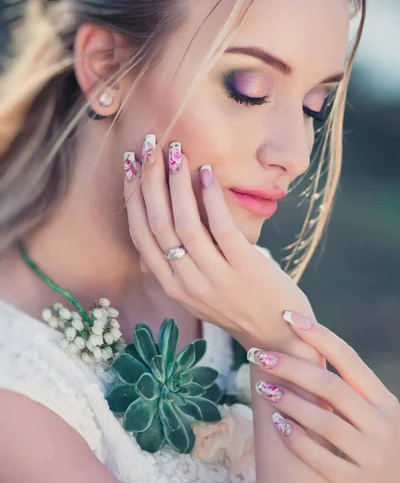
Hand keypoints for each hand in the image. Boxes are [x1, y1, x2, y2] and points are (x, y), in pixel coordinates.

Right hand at [123, 138, 311, 350]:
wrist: (277, 336)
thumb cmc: (238, 305)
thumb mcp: (197, 292)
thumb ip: (177, 265)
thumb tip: (160, 224)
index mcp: (171, 285)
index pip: (141, 235)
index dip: (132, 197)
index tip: (130, 165)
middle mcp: (186, 282)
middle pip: (157, 224)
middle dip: (149, 181)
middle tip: (148, 146)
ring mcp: (214, 277)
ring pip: (184, 224)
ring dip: (176, 184)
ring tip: (176, 152)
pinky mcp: (243, 267)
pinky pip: (221, 227)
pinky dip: (211, 197)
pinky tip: (207, 172)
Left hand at [248, 311, 399, 482]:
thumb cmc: (375, 438)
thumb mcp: (375, 410)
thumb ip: (351, 387)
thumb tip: (309, 344)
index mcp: (384, 400)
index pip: (349, 358)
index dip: (318, 336)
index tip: (288, 318)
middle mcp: (380, 425)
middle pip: (330, 386)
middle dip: (291, 366)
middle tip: (258, 354)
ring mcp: (370, 456)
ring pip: (324, 422)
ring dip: (289, 401)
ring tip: (263, 387)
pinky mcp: (354, 482)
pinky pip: (320, 459)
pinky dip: (297, 438)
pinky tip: (277, 422)